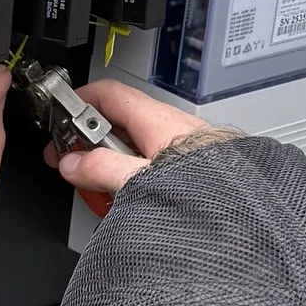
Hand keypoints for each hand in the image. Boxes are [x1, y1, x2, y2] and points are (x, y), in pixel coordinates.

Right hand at [48, 76, 230, 206]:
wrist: (247, 212)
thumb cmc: (208, 191)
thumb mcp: (141, 181)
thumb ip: (102, 170)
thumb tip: (73, 164)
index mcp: (157, 121)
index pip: (108, 93)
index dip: (78, 101)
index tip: (58, 120)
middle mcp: (172, 128)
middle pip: (119, 123)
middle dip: (89, 141)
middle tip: (69, 160)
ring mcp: (184, 149)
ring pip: (135, 146)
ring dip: (111, 163)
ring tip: (99, 189)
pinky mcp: (195, 169)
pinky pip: (154, 165)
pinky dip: (135, 177)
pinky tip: (130, 200)